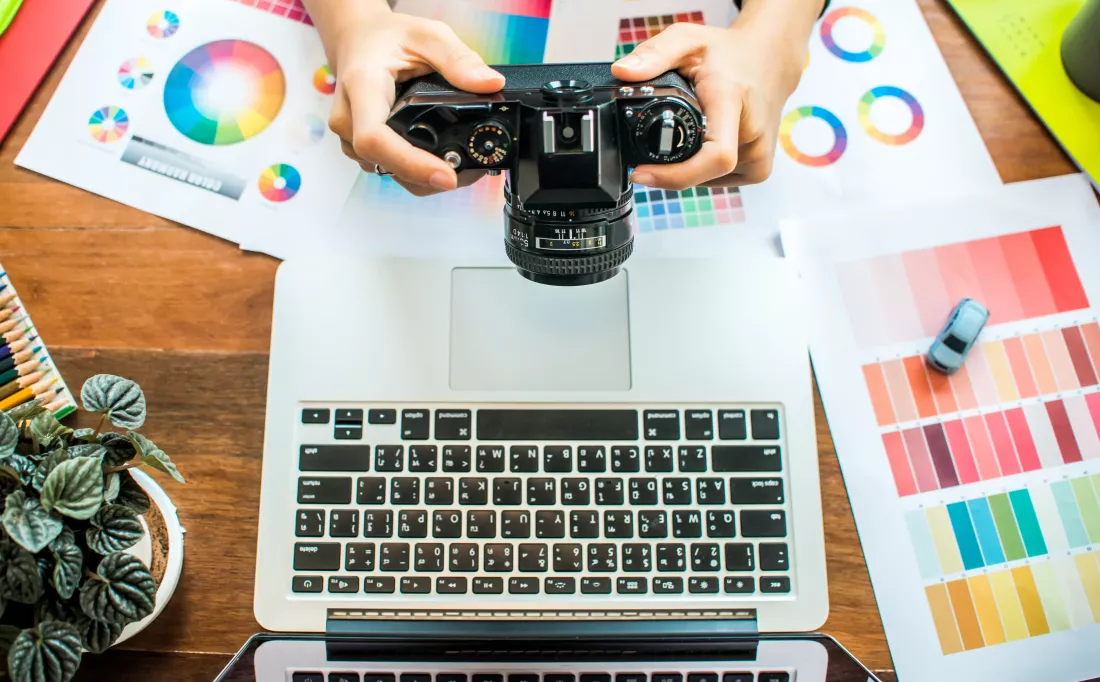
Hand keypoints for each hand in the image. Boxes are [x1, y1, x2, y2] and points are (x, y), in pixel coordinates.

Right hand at [325, 9, 505, 195]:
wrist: (358, 40)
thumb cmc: (387, 37)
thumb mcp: (428, 35)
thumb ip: (458, 59)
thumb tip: (490, 84)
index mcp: (362, 86)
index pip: (375, 138)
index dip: (411, 164)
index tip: (446, 176)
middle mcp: (349, 117)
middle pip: (384, 163)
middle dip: (428, 176)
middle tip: (471, 170)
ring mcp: (350, 136)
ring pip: (386, 172)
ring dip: (424, 178)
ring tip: (461, 165)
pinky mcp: (360, 146)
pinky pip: (387, 168)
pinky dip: (415, 171)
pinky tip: (440, 162)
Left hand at [611, 20, 806, 189]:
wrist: (771, 60)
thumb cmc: (730, 53)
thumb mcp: (688, 40)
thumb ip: (654, 53)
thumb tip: (622, 72)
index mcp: (733, 104)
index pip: (715, 156)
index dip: (675, 175)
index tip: (642, 173)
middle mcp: (752, 135)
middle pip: (702, 173)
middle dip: (669, 168)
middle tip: (655, 143)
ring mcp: (759, 157)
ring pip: (706, 180)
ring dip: (687, 166)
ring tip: (691, 131)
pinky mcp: (759, 170)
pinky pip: (718, 180)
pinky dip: (702, 169)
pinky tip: (703, 143)